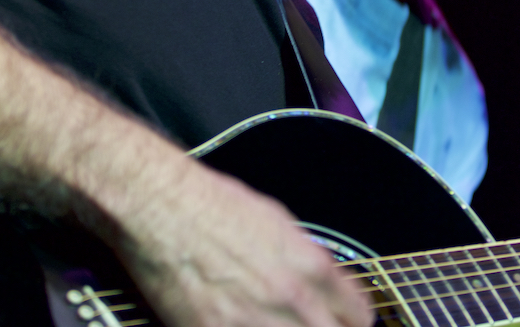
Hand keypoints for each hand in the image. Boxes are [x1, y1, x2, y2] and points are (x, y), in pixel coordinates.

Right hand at [120, 159, 372, 326]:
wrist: (163, 208)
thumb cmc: (215, 205)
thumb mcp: (278, 222)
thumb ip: (305, 259)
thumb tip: (321, 285)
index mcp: (311, 267)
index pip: (356, 314)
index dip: (353, 319)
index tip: (349, 321)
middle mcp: (291, 300)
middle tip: (323, 325)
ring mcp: (253, 323)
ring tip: (281, 322)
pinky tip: (243, 326)